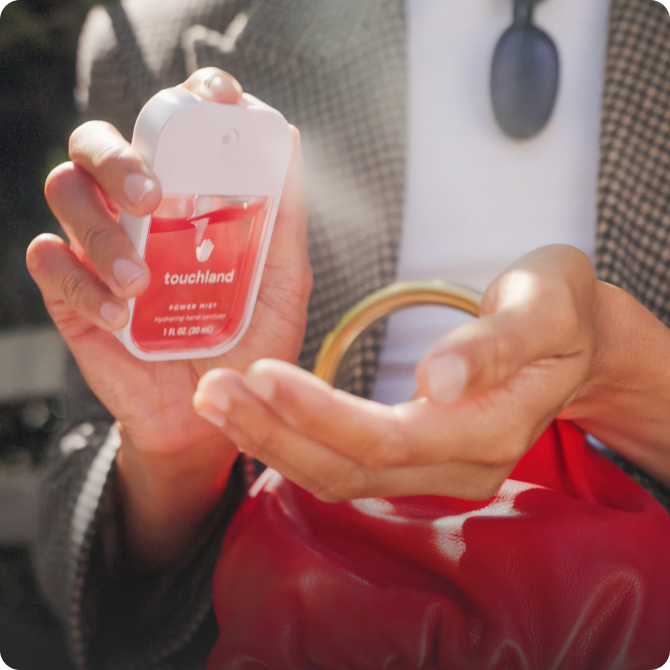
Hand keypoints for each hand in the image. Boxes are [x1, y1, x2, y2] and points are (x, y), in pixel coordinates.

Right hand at [27, 68, 311, 559]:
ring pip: (64, 191)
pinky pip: (49, 262)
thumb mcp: (282, 283)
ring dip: (100, 230)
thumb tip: (289, 140)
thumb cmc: (250, 345)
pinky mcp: (72, 294)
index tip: (214, 96)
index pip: (174, 128)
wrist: (213, 415)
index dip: (189, 99)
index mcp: (189, 201)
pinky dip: (80, 285)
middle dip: (119, 157)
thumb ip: (284, 219)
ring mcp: (101, 251)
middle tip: (151, 195)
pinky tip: (119, 320)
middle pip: (98, 145)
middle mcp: (139, 215)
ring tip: (142, 282)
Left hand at [194, 244, 669, 500]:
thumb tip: (436, 381)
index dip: (320, 414)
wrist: (575, 337)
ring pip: (340, 476)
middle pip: (351, 469)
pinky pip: (345, 465)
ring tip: (216, 400)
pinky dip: (294, 444)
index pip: (388, 438)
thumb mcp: (541, 307)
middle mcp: (459, 466)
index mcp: (489, 428)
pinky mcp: (419, 460)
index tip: (261, 374)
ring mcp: (438, 471)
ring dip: (273, 442)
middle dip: (275, 433)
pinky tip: (256, 415)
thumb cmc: (559, 310)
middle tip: (212, 390)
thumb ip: (494, 348)